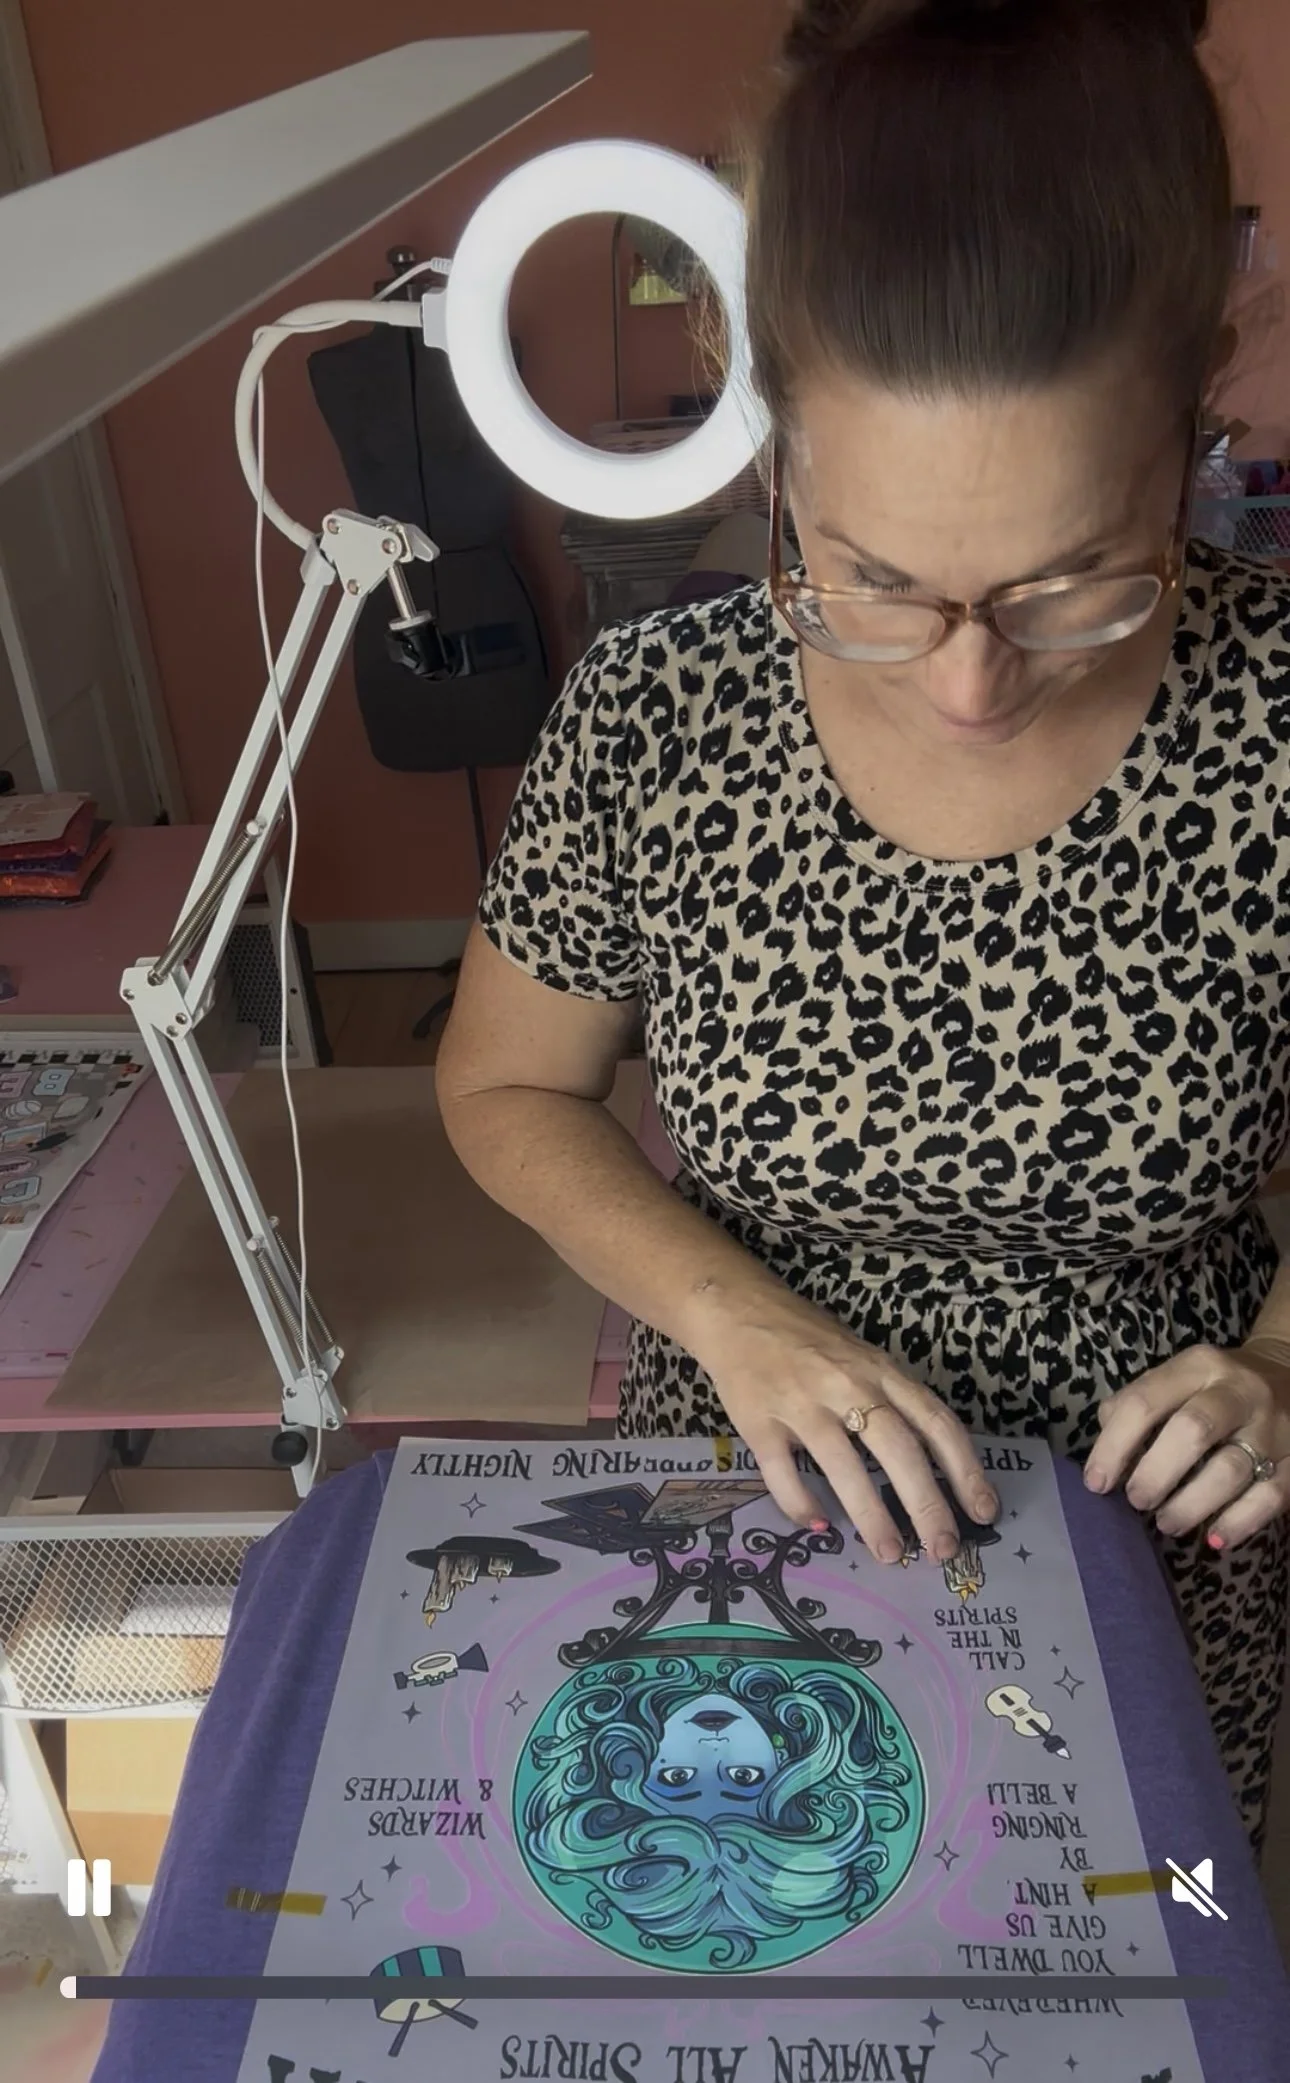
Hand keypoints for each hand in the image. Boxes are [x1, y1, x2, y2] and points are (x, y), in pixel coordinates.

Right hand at [695, 1283, 998, 1562]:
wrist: (736, 1308)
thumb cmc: (810, 1339)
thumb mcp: (863, 1358)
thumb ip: (892, 1401)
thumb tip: (930, 1468)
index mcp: (880, 1370)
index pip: (935, 1421)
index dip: (964, 1469)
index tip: (983, 1511)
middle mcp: (846, 1384)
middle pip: (898, 1448)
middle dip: (926, 1505)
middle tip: (943, 1549)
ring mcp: (800, 1402)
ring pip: (843, 1465)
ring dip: (871, 1516)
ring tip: (890, 1553)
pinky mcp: (757, 1420)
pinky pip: (782, 1473)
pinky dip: (802, 1506)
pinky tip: (819, 1528)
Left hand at [1083, 1339, 1289, 1549]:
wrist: (1289, 1374)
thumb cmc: (1214, 1388)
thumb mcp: (1177, 1378)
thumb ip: (1136, 1406)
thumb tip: (1106, 1457)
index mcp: (1199, 1366)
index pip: (1146, 1401)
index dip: (1114, 1446)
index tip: (1097, 1483)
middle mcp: (1239, 1390)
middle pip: (1192, 1431)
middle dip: (1155, 1474)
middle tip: (1137, 1501)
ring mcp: (1275, 1426)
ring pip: (1231, 1470)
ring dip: (1190, 1505)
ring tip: (1168, 1522)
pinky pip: (1270, 1498)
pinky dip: (1238, 1523)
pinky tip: (1214, 1537)